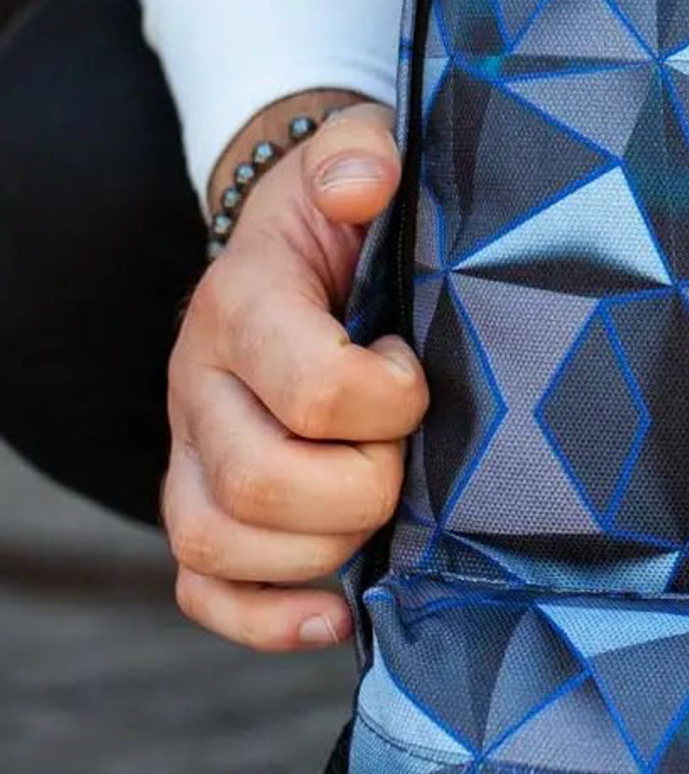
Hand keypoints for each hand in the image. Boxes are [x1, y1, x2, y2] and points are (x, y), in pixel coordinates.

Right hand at [163, 101, 425, 649]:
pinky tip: (335, 614)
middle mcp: (198, 384)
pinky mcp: (201, 502)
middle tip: (406, 452)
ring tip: (378, 509)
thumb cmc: (347, 217)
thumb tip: (364, 178)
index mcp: (242, 303)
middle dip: (361, 486)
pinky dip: (268, 619)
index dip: (385, 400)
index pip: (308, 385)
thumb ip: (360, 154)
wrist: (300, 244)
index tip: (411, 374)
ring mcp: (191, 451)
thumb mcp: (356, 159)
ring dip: (321, 548)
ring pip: (219, 542)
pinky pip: (204, 591)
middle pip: (257, 481)